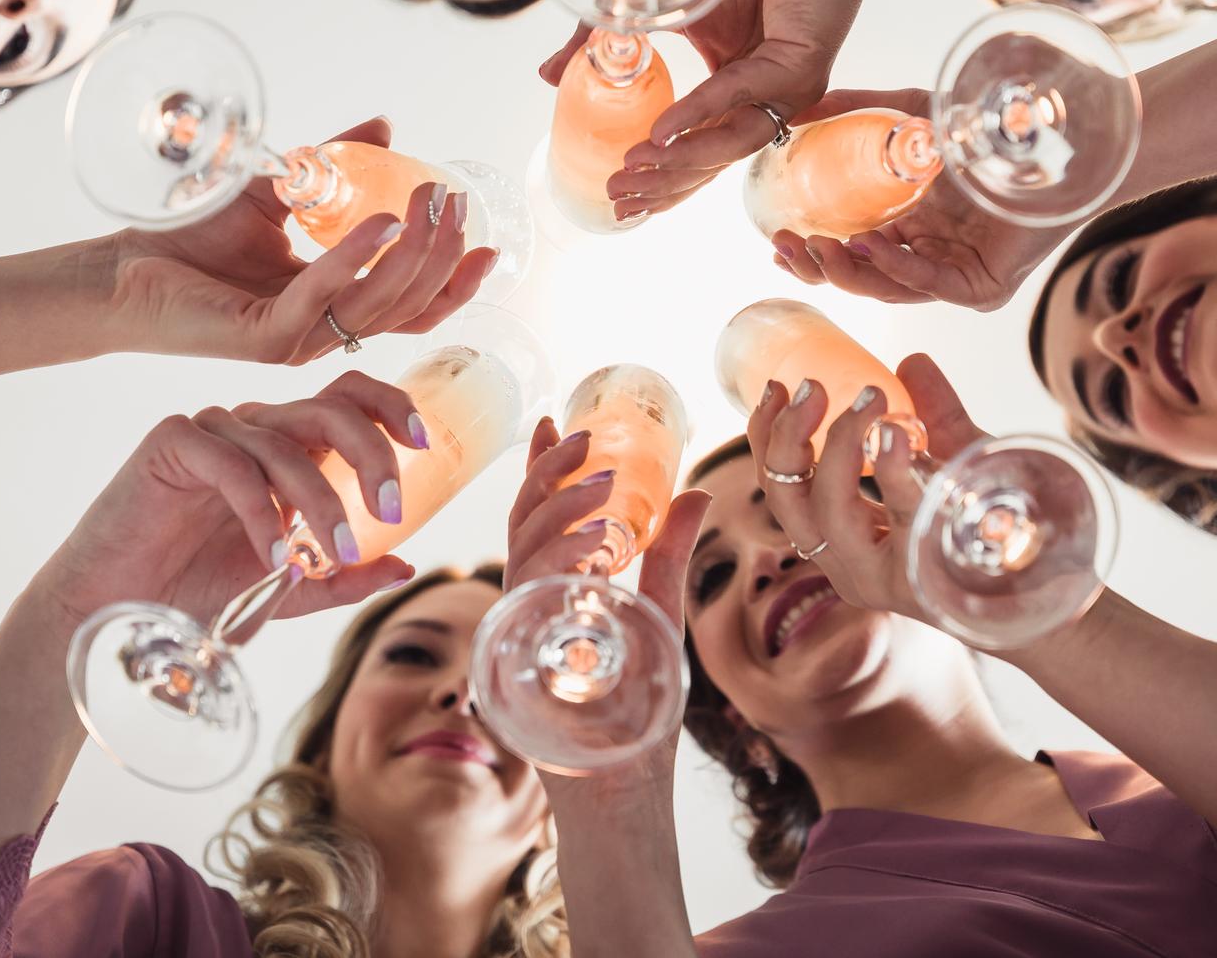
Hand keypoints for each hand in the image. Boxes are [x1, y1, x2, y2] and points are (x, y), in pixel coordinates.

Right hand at [33, 372, 421, 626]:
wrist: (116, 611)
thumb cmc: (196, 592)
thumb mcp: (286, 589)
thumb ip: (341, 576)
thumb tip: (405, 563)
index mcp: (287, 445)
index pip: (349, 398)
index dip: (391, 406)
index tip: (425, 443)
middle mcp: (255, 427)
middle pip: (331, 408)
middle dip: (371, 454)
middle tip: (389, 508)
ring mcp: (213, 429)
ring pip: (287, 444)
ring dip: (321, 503)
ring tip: (332, 557)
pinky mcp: (171, 442)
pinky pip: (234, 465)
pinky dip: (261, 512)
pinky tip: (273, 556)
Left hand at [99, 117, 495, 360]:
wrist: (120, 268)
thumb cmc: (192, 238)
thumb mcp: (280, 191)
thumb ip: (331, 167)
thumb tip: (383, 127)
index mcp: (332, 309)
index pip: (411, 306)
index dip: (455, 280)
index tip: (486, 240)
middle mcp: (321, 334)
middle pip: (409, 307)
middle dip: (442, 256)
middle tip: (454, 204)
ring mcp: (297, 342)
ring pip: (379, 308)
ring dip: (412, 254)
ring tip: (427, 204)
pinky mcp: (266, 339)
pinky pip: (325, 299)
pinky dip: (356, 257)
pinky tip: (379, 221)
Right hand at [506, 418, 712, 800]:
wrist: (621, 798)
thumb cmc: (634, 720)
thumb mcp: (659, 617)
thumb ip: (668, 557)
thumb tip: (696, 492)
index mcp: (551, 593)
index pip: (535, 517)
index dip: (538, 468)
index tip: (551, 418)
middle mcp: (529, 608)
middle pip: (522, 523)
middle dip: (548, 475)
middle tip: (585, 441)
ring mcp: (523, 635)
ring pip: (520, 552)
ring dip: (560, 512)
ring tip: (604, 487)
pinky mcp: (525, 665)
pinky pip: (528, 600)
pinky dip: (556, 565)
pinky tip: (593, 546)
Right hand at [539, 0, 880, 221]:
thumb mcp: (652, 5)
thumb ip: (602, 41)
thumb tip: (545, 76)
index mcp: (733, 92)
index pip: (694, 152)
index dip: (657, 180)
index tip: (615, 197)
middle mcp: (762, 99)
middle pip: (710, 162)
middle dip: (661, 185)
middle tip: (617, 196)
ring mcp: (784, 89)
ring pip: (729, 145)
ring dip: (679, 163)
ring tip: (633, 170)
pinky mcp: (801, 67)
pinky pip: (740, 98)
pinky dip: (699, 114)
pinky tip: (664, 130)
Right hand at [746, 354, 984, 623]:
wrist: (1047, 590)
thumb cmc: (996, 529)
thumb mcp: (956, 463)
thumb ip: (934, 414)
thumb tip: (911, 360)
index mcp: (841, 538)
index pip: (780, 488)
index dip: (766, 436)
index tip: (777, 387)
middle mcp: (847, 564)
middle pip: (786, 500)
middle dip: (787, 436)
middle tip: (810, 387)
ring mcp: (879, 578)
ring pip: (829, 509)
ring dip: (840, 444)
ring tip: (871, 399)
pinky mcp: (918, 582)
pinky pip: (895, 519)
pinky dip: (891, 472)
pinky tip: (895, 434)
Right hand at [766, 92, 1073, 310]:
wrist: (1054, 136)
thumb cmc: (990, 129)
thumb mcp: (912, 114)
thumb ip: (860, 109)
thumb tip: (802, 106)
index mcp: (914, 232)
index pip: (855, 255)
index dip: (814, 254)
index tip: (776, 242)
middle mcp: (933, 258)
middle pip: (864, 278)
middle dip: (819, 268)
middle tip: (784, 249)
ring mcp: (958, 276)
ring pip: (890, 287)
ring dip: (849, 270)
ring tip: (818, 247)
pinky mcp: (984, 287)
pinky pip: (930, 282)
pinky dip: (894, 266)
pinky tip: (868, 245)